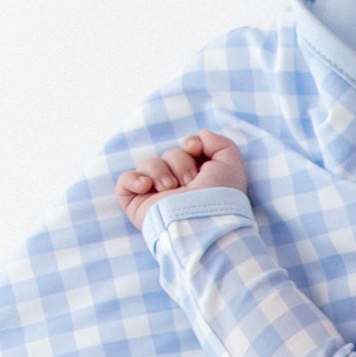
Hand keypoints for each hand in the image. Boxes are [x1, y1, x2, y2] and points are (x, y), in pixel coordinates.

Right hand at [116, 130, 248, 228]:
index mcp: (199, 180)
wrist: (202, 222)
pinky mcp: (138, 205)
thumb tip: (201, 135)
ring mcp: (157, 197)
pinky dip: (132, 179)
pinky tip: (147, 186)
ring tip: (171, 189)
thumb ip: (221, 143)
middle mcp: (178, 188)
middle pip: (169, 155)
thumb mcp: (231, 165)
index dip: (190, 144)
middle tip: (189, 182)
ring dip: (160, 172)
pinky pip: (124, 182)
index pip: (186, 150)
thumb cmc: (220, 198)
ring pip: (148, 164)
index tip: (195, 149)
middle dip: (179, 163)